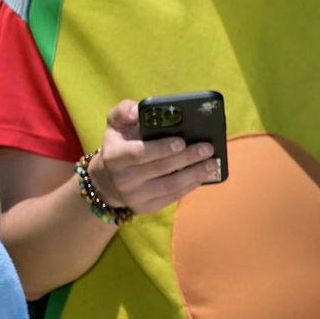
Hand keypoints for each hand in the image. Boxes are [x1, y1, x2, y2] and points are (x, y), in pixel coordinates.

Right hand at [90, 100, 218, 215]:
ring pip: (169, 186)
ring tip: (212, 163)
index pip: (139, 153)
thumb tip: (137, 111)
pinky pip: (172, 197)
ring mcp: (134, 196)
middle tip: (208, 148)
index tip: (182, 141)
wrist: (108, 179)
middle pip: (160, 169)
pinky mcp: (146, 207)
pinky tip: (202, 176)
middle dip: (187, 158)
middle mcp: (122, 179)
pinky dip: (190, 186)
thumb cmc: (121, 145)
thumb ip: (125, 111)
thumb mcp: (116, 124)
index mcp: (114, 156)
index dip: (161, 148)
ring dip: (194, 174)